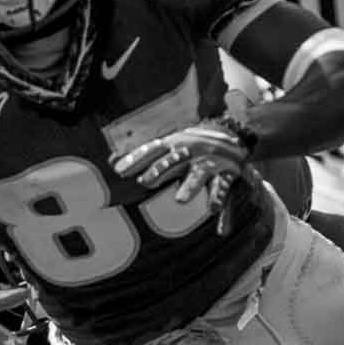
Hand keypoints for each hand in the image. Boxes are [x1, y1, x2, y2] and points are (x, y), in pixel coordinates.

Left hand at [112, 120, 254, 234]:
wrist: (232, 133)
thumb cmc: (191, 146)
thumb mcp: (169, 146)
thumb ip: (144, 157)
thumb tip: (111, 162)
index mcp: (175, 143)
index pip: (153, 149)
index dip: (136, 158)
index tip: (119, 171)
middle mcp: (192, 150)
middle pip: (174, 159)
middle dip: (160, 169)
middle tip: (145, 182)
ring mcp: (210, 161)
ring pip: (199, 175)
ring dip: (190, 186)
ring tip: (180, 201)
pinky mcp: (227, 172)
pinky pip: (222, 188)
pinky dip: (219, 200)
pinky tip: (213, 211)